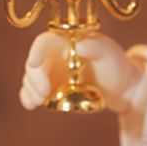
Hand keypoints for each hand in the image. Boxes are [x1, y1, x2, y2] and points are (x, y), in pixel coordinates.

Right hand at [20, 31, 142, 112]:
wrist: (118, 86)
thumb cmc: (115, 64)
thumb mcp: (109, 53)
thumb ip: (95, 46)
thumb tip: (78, 45)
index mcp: (67, 40)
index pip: (45, 41)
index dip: (37, 50)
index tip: (35, 63)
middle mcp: (54, 55)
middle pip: (34, 62)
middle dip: (35, 78)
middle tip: (44, 93)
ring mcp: (50, 72)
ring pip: (30, 78)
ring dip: (31, 89)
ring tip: (40, 100)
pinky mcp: (48, 89)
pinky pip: (31, 92)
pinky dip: (28, 98)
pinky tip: (32, 105)